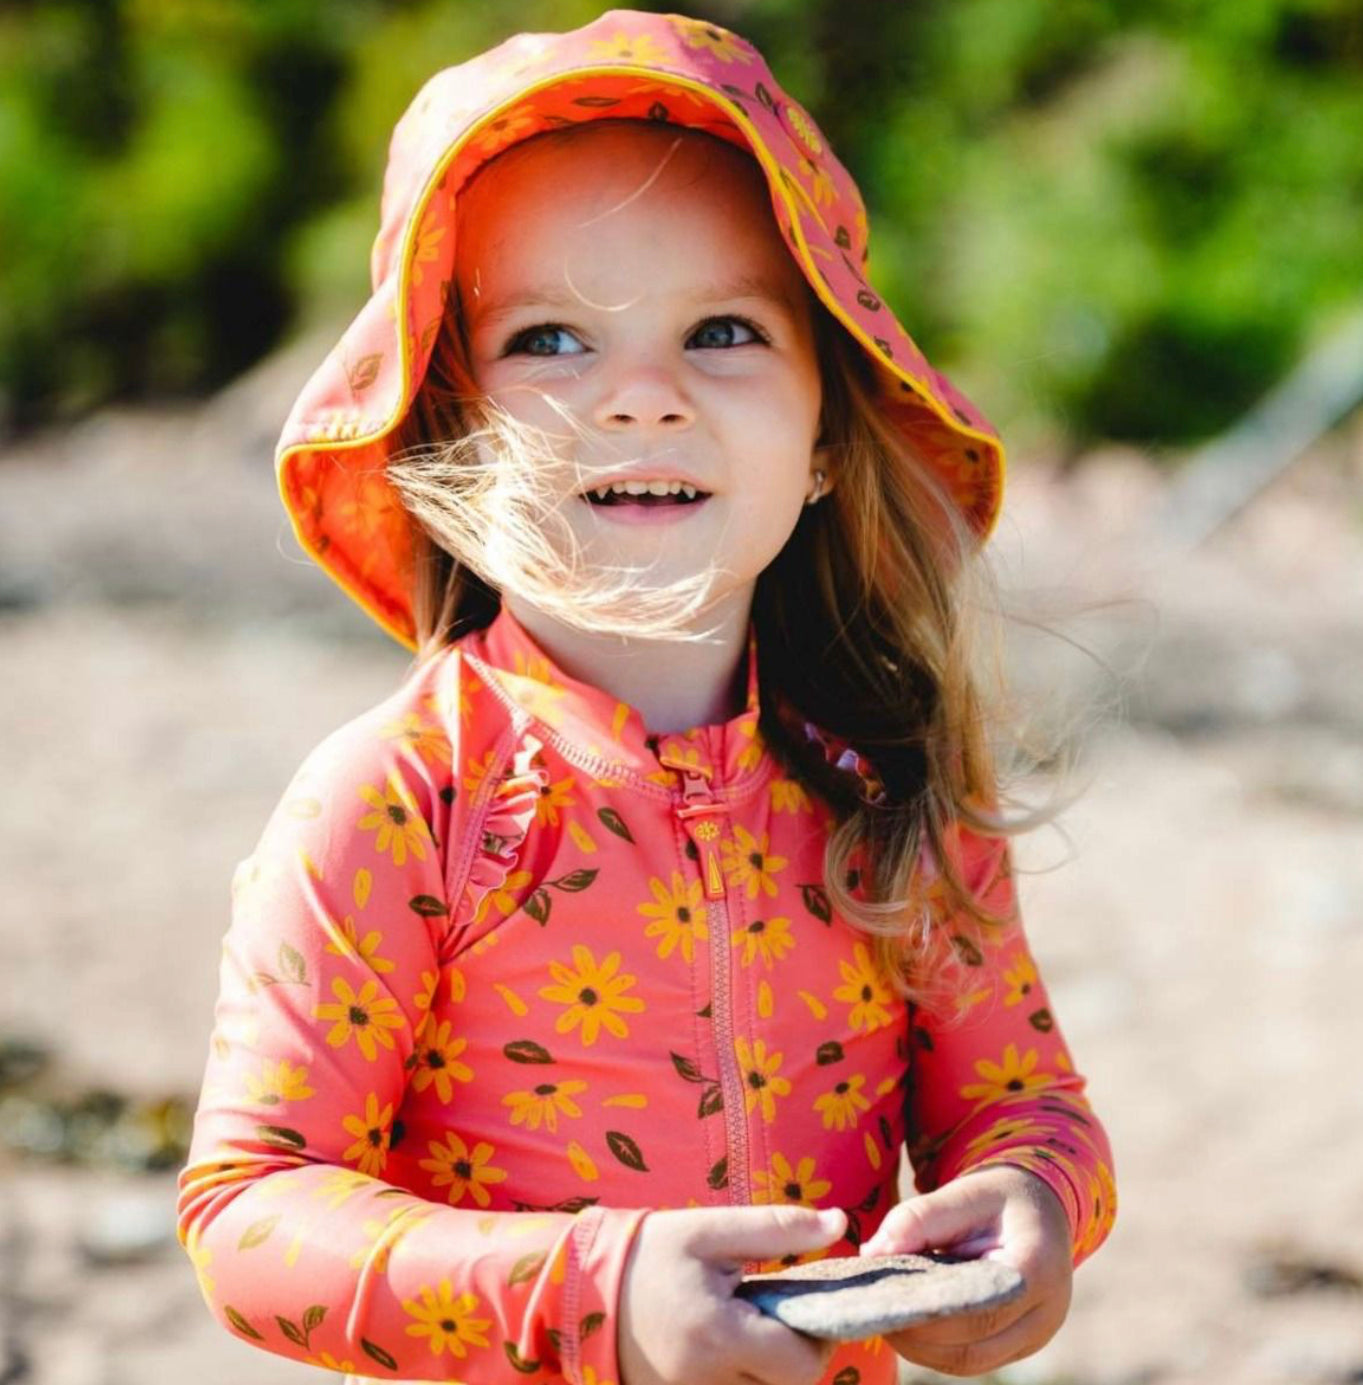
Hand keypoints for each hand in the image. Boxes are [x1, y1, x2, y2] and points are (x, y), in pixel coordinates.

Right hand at [618, 1204, 846, 1384]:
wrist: (582, 1286)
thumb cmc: (650, 1252)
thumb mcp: (710, 1229)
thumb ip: (777, 1228)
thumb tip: (840, 1222)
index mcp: (718, 1336)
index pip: (801, 1365)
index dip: (817, 1337)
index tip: (806, 1306)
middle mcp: (706, 1382)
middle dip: (795, 1356)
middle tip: (782, 1315)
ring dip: (768, 1368)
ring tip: (752, 1328)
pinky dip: (741, 1377)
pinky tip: (730, 1347)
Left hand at [859, 1165, 1072, 1376]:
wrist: (1039, 1210)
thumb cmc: (999, 1198)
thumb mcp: (964, 1194)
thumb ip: (919, 1219)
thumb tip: (873, 1252)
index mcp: (1036, 1268)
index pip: (978, 1310)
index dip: (929, 1314)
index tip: (886, 1300)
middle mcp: (1044, 1313)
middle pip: (971, 1348)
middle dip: (917, 1335)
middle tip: (875, 1310)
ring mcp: (1034, 1336)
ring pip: (968, 1361)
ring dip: (921, 1346)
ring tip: (885, 1314)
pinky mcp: (1018, 1346)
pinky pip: (971, 1359)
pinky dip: (934, 1347)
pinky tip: (907, 1321)